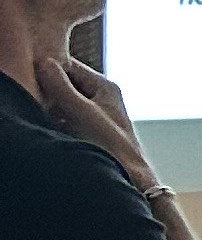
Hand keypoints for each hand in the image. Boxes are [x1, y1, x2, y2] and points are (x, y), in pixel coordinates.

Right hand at [34, 54, 158, 193]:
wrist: (129, 177)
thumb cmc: (110, 144)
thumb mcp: (80, 110)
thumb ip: (61, 86)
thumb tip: (44, 62)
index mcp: (105, 86)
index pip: (70, 66)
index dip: (50, 70)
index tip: (34, 78)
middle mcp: (102, 97)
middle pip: (66, 84)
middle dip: (50, 91)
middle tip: (40, 100)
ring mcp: (97, 113)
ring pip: (65, 102)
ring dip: (53, 107)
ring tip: (52, 117)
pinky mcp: (91, 130)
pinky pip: (68, 118)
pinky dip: (59, 121)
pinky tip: (57, 130)